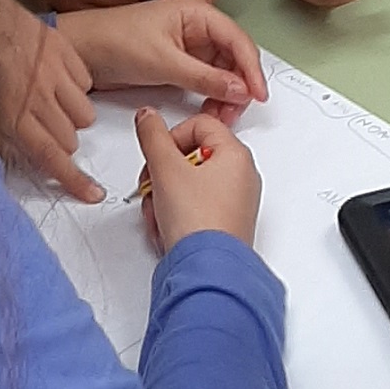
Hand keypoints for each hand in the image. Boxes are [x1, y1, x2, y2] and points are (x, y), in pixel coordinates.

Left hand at [0, 0, 103, 202]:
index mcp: (10, 113)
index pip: (51, 157)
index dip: (74, 180)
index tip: (94, 194)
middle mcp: (38, 96)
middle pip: (69, 139)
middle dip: (60, 141)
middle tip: (41, 128)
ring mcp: (54, 71)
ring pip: (84, 113)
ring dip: (70, 114)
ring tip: (50, 101)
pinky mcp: (64, 50)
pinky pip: (85, 81)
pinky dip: (74, 84)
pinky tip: (53, 76)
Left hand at [64, 0, 266, 114]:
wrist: (78, 52)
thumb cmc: (112, 40)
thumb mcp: (163, 62)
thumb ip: (205, 77)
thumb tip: (240, 89)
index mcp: (196, 12)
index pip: (238, 39)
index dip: (252, 68)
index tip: (258, 94)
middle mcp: (196, 26)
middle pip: (234, 57)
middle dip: (240, 85)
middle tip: (237, 111)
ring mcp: (187, 46)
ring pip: (221, 71)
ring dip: (226, 94)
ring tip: (222, 115)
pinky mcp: (177, 63)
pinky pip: (205, 80)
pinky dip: (210, 96)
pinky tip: (210, 110)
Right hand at [137, 108, 261, 250]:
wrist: (207, 271)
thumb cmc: (199, 224)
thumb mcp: (166, 169)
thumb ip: (153, 136)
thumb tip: (148, 117)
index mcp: (236, 155)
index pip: (199, 124)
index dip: (171, 137)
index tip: (158, 155)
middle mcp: (241, 176)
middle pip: (192, 155)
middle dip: (164, 172)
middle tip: (155, 184)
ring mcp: (234, 202)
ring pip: (189, 183)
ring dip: (165, 195)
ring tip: (160, 212)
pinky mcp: (224, 223)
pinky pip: (194, 206)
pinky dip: (176, 213)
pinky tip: (167, 228)